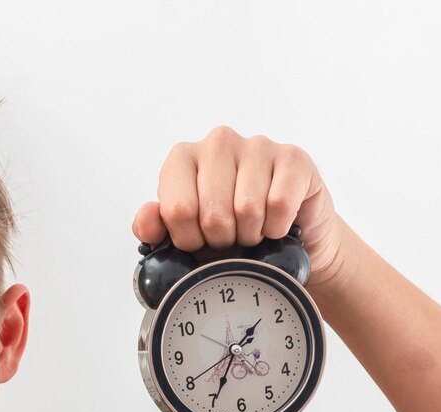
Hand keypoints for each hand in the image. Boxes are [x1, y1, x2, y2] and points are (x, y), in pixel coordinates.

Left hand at [131, 126, 347, 290]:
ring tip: (253, 230)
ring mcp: (257, 145)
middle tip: (231, 237)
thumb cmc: (232, 231)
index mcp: (183, 157)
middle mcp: (218, 143)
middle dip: (222, 240)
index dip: (190, 240)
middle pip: (213, 214)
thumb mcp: (187, 235)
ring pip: (248, 209)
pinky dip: (278, 228)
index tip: (200, 240)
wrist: (285, 236)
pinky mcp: (293, 158)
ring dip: (252, 235)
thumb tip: (147, 220)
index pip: (177, 210)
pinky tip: (276, 223)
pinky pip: (279, 206)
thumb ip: (157, 228)